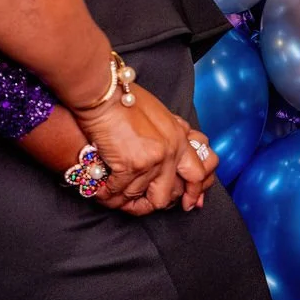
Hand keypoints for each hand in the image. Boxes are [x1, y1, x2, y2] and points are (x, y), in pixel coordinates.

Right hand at [18, 98, 216, 213]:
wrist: (104, 94)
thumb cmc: (125, 98)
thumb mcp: (160, 112)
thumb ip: (174, 130)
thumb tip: (187, 141)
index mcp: (179, 138)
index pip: (197, 174)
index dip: (194, 193)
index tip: (189, 204)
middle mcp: (170, 152)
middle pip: (167, 195)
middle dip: (152, 204)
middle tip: (140, 205)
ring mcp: (151, 161)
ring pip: (138, 194)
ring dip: (123, 197)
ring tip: (112, 196)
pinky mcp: (130, 166)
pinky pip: (118, 190)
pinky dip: (107, 193)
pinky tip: (101, 190)